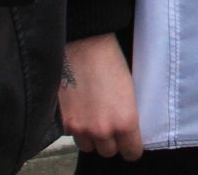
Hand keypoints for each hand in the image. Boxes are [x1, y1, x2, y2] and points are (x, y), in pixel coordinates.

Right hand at [59, 33, 143, 159]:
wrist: (85, 46)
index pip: (131, 152)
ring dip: (93, 138)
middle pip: (108, 152)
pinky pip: (73, 135)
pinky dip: (78, 128)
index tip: (132, 143)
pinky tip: (83, 112)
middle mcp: (102, 130)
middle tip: (113, 128)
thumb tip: (128, 128)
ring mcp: (81, 128)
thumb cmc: (112, 62)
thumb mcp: (130, 90)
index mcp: (125, 121)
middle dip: (112, 142)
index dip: (132, 147)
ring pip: (89, 147)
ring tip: (96, 120)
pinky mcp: (65, 121)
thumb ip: (127, 115)